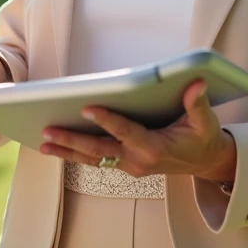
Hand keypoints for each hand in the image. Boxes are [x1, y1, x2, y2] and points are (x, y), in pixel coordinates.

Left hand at [40, 80, 237, 182]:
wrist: (205, 163)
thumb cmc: (203, 139)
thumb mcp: (205, 122)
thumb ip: (197, 103)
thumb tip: (196, 83)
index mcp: (155, 148)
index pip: (126, 132)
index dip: (107, 120)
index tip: (87, 107)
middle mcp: (137, 160)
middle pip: (99, 150)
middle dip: (72, 140)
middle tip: (48, 130)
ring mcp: (129, 165)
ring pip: (93, 158)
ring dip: (67, 150)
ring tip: (43, 142)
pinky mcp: (124, 164)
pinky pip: (97, 160)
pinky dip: (75, 153)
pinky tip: (57, 146)